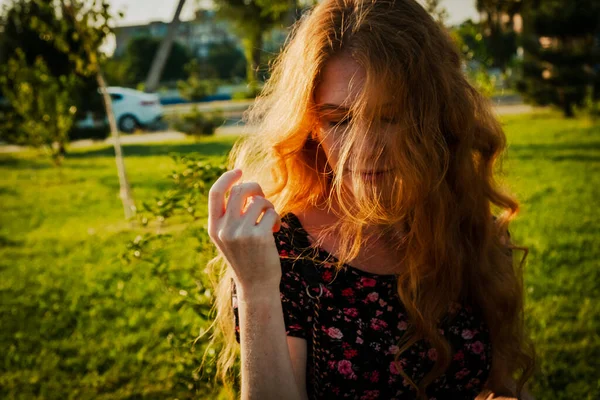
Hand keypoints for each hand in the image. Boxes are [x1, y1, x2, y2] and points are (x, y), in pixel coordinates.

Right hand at [208, 169, 282, 294]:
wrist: (255, 286)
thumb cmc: (245, 258)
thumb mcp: (229, 238)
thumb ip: (230, 215)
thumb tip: (244, 186)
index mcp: (214, 227)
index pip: (215, 193)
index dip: (227, 178)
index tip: (240, 171)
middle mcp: (225, 229)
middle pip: (240, 190)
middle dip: (255, 187)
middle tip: (262, 197)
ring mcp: (241, 233)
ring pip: (259, 201)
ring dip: (268, 206)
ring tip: (269, 219)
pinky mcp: (259, 236)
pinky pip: (271, 212)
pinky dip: (276, 218)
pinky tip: (274, 229)